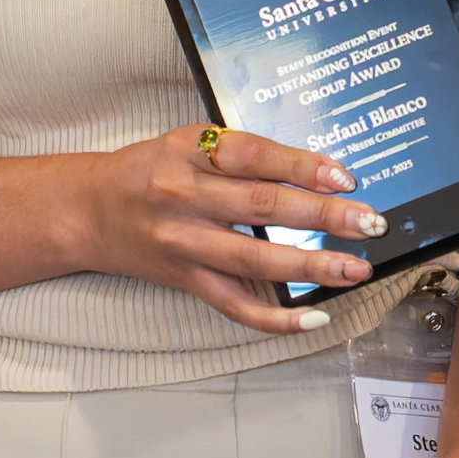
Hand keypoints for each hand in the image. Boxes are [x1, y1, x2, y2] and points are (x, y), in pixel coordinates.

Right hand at [69, 129, 383, 335]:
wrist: (88, 211)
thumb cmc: (147, 170)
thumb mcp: (186, 141)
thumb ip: (239, 152)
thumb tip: (314, 170)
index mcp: (187, 152)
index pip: (254, 156)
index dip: (302, 166)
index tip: (345, 176)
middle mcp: (184, 197)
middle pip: (263, 206)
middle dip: (324, 216)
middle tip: (370, 222)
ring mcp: (184, 244)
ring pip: (255, 259)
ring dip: (312, 265)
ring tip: (355, 268)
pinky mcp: (185, 280)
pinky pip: (234, 304)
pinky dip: (275, 316)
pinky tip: (314, 315)